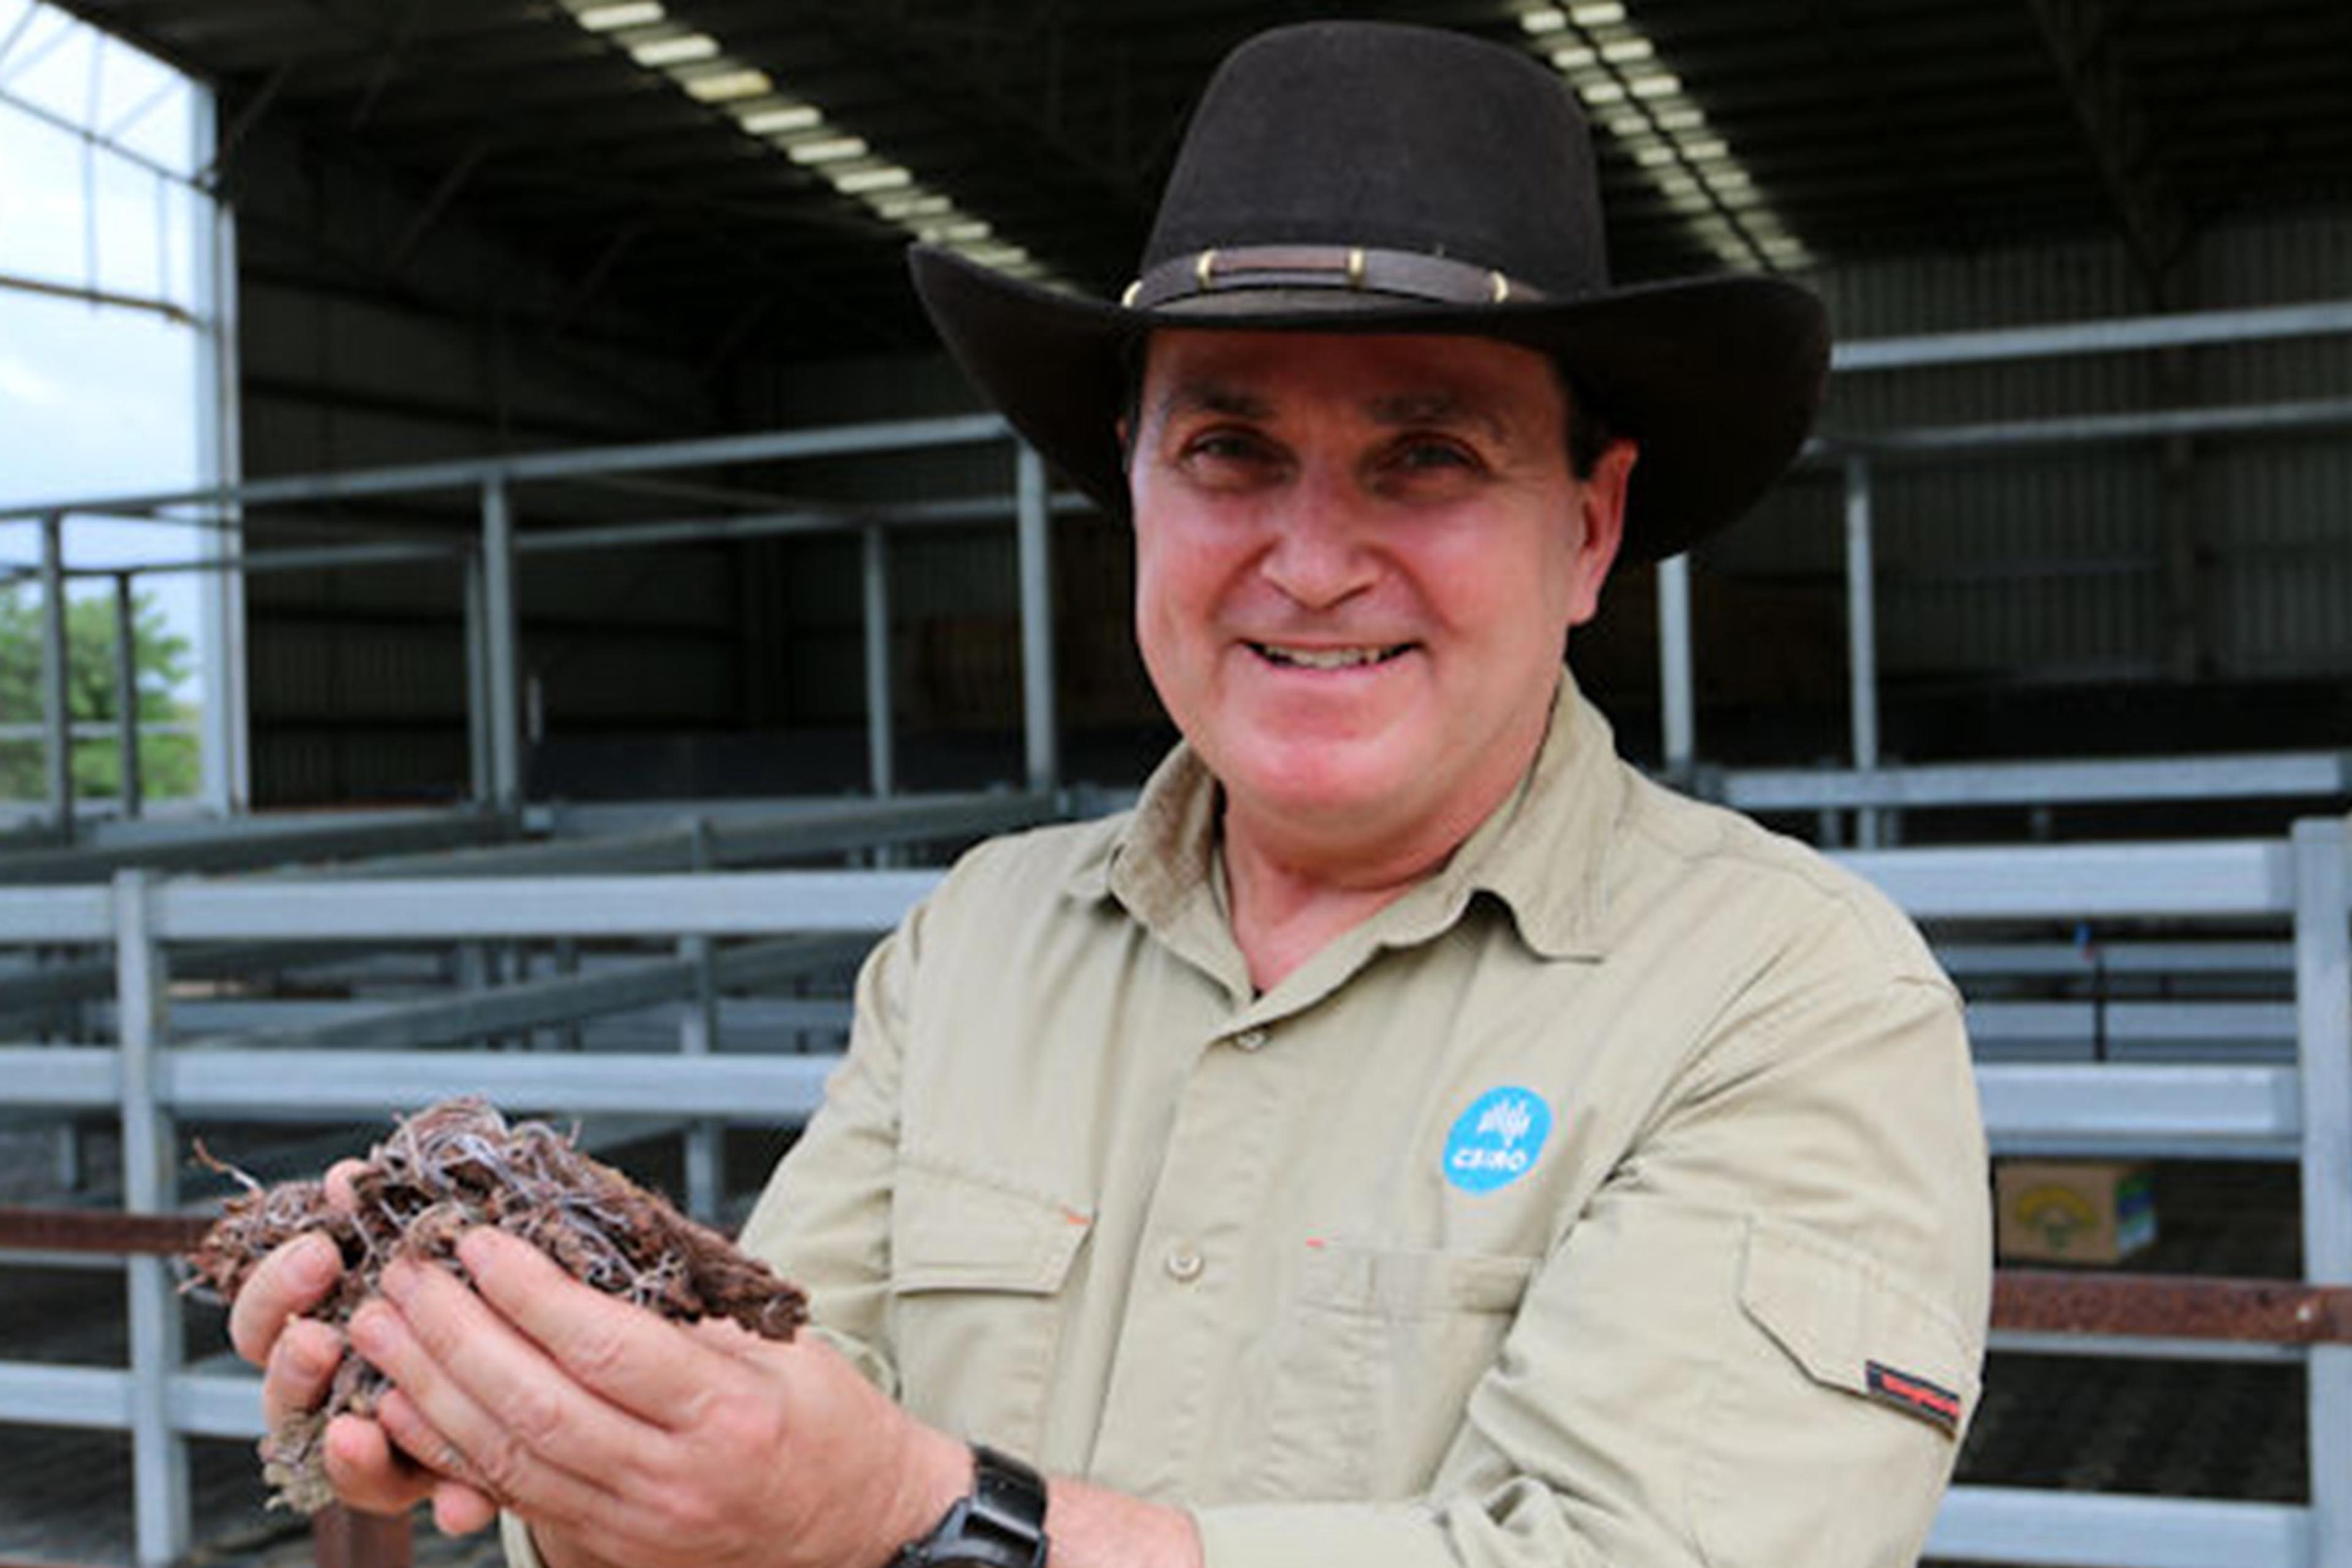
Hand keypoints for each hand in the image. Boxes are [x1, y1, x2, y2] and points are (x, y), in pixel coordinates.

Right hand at [224, 1161, 497, 1533]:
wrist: (562, 1349)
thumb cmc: (480, 1274)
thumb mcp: (442, 1237)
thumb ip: (392, 1216)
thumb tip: (347, 1175)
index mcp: (332, 1316)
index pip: (265, 1313)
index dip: (276, 1286)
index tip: (319, 1247)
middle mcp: (342, 1384)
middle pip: (282, 1390)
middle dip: (291, 1364)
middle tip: (319, 1339)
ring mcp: (386, 1438)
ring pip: (342, 1458)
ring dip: (349, 1450)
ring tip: (360, 1430)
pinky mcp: (440, 1479)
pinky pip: (434, 1501)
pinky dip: (447, 1500)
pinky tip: (465, 1499)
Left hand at [345, 1226, 968, 1567]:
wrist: (859, 1529)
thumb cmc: (826, 1424)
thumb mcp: (777, 1350)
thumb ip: (682, 1317)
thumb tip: (581, 1254)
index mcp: (728, 1414)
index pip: (605, 1348)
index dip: (531, 1294)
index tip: (481, 1243)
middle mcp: (674, 1480)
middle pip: (538, 1406)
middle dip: (457, 1335)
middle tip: (407, 1275)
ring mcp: (633, 1526)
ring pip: (507, 1458)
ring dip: (431, 1388)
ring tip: (382, 1326)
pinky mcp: (604, 1551)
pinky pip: (509, 1495)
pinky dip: (449, 1446)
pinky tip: (406, 1401)